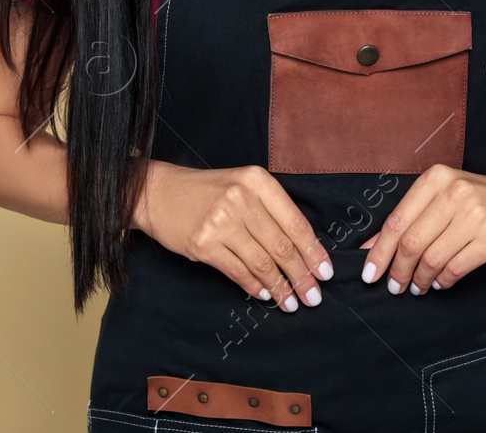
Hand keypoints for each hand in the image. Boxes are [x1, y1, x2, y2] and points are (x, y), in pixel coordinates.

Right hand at [132, 161, 333, 311]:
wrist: (159, 193)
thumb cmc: (207, 191)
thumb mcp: (243, 186)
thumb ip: (271, 210)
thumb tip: (304, 250)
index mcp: (258, 181)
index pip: (295, 223)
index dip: (314, 252)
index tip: (326, 273)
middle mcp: (241, 199)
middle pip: (282, 246)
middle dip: (302, 276)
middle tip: (314, 297)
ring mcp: (221, 222)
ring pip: (262, 263)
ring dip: (281, 287)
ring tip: (292, 303)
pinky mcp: (203, 244)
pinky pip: (238, 272)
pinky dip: (255, 287)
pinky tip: (266, 295)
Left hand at [357, 164, 485, 294]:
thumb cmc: (479, 198)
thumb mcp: (443, 195)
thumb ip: (410, 217)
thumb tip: (372, 247)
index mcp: (435, 179)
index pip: (397, 221)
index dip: (379, 251)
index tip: (369, 272)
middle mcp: (454, 193)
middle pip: (412, 242)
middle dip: (398, 270)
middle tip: (394, 286)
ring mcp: (475, 215)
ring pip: (432, 258)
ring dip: (420, 279)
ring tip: (418, 287)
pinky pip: (455, 268)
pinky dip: (443, 281)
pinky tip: (439, 283)